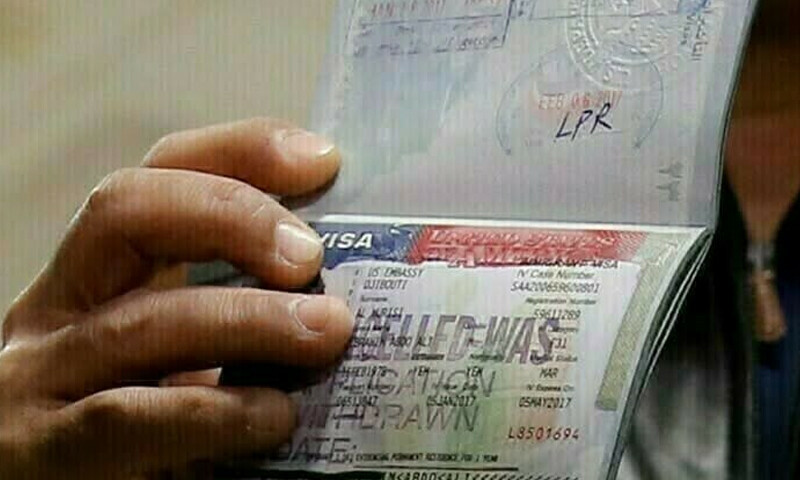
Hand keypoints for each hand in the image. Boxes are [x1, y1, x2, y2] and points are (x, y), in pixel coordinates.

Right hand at [0, 118, 353, 478]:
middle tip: (311, 254)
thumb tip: (341, 288)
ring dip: (249, 319)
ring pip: (145, 320)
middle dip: (232, 216)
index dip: (239, 151)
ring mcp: (43, 375)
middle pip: (128, 210)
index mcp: (102, 272)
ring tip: (327, 331)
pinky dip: (214, 410)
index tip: (322, 160)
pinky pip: (129, 415)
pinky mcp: (44, 450)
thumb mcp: (186, 353)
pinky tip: (274, 415)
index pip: (161, 173)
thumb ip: (236, 312)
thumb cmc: (144, 428)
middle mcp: (62, 306)